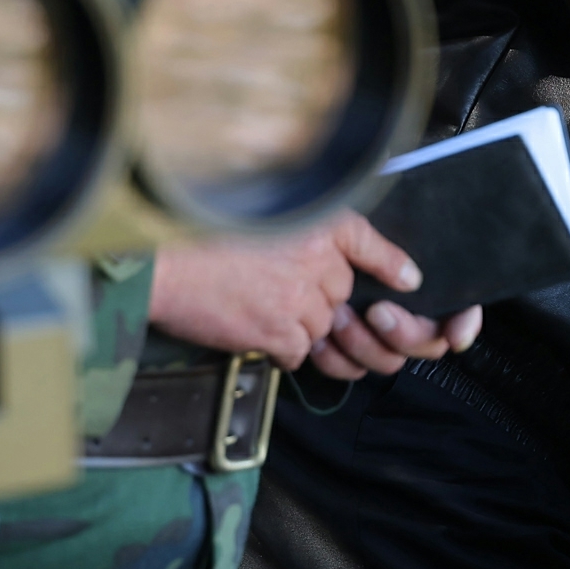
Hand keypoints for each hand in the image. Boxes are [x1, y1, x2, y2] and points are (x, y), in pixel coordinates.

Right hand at [149, 212, 481, 377]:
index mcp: (312, 221)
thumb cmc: (195, 237)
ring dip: (299, 327)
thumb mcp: (255, 216)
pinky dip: (281, 350)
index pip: (365, 240)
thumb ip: (291, 234)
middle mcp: (315, 258)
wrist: (162, 263)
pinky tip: (253, 332)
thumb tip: (304, 262)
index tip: (407, 279)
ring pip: (322, 326)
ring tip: (261, 311)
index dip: (389, 262)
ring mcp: (300, 298)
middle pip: (340, 293)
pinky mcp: (280, 331)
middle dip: (321, 302)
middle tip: (283, 297)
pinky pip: (299, 352)